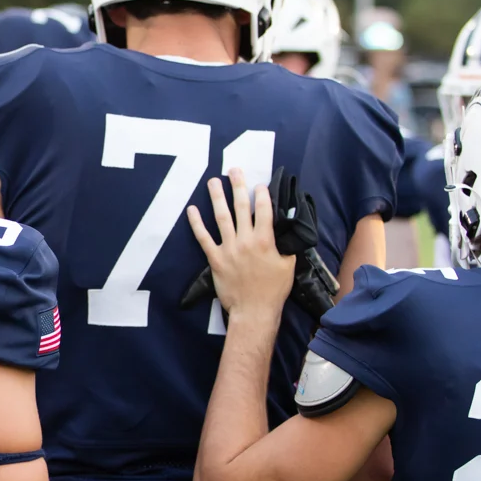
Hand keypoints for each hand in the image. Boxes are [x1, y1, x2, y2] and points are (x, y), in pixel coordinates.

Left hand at [186, 170, 292, 319]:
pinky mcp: (215, 259)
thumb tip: (286, 229)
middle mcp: (246, 241)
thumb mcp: (288, 264)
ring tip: (214, 182)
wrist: (254, 310)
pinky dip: (196, 223)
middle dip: (238, 186)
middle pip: (241, 207)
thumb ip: (286, 244)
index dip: (261, 194)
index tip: (259, 184)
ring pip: (221, 217)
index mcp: (265, 241)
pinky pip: (203, 238)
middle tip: (234, 170)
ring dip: (217, 197)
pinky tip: (192, 209)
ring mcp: (228, 248)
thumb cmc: (274, 290)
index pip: (263, 210)